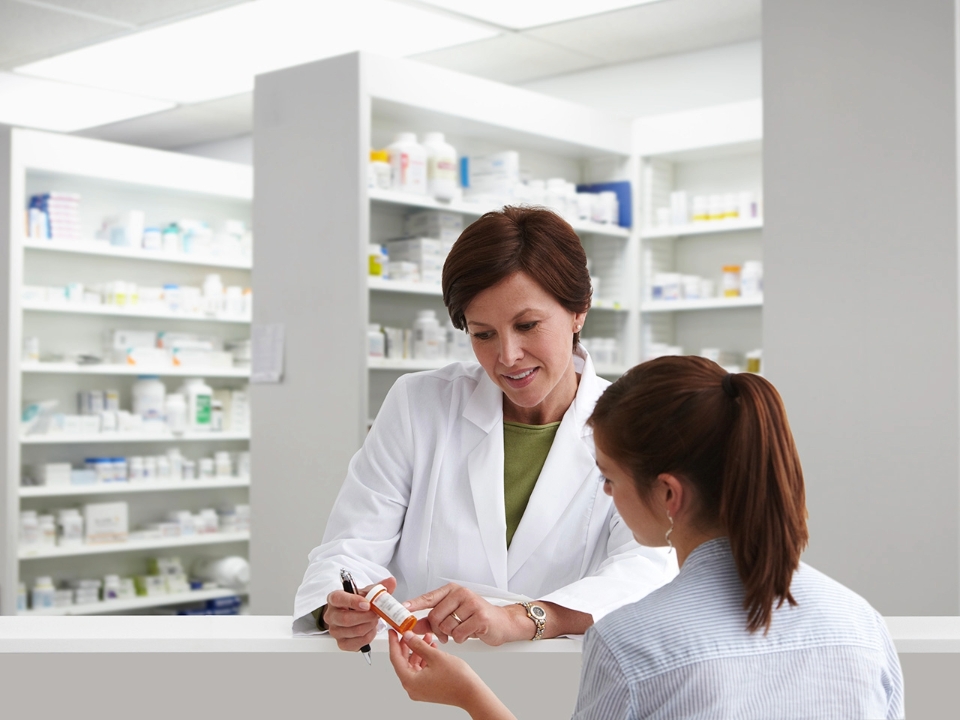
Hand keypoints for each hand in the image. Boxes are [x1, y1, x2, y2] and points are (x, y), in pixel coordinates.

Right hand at [323, 576, 395, 651]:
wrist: (354, 614)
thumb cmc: (358, 603)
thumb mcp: (367, 592)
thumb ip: (379, 587)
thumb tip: (391, 581)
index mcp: (334, 599)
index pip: (339, 599)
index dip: (353, 602)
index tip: (367, 604)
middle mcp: (331, 615)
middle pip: (346, 619)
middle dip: (366, 616)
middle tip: (376, 613)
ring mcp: (335, 631)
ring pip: (355, 631)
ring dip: (370, 626)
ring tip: (374, 620)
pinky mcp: (342, 643)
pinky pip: (358, 642)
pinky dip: (369, 636)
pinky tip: (371, 629)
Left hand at [388, 630, 484, 706]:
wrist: (472, 693)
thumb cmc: (457, 679)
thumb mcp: (435, 656)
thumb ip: (418, 645)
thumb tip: (407, 637)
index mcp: (410, 681)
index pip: (395, 658)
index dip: (393, 642)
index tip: (392, 632)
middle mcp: (412, 688)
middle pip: (403, 662)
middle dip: (407, 645)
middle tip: (408, 632)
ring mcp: (420, 689)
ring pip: (413, 665)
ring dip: (418, 651)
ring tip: (426, 638)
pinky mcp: (427, 688)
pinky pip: (421, 671)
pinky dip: (424, 659)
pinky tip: (431, 648)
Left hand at [403, 583, 524, 645]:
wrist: (503, 623)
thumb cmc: (477, 618)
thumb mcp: (453, 616)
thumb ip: (432, 621)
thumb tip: (412, 626)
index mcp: (452, 591)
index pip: (428, 597)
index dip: (413, 604)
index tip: (401, 609)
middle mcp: (461, 594)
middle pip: (435, 616)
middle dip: (438, 630)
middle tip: (445, 634)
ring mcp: (471, 603)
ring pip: (446, 626)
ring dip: (451, 635)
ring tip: (461, 631)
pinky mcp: (480, 616)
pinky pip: (459, 633)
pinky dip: (461, 638)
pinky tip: (469, 633)